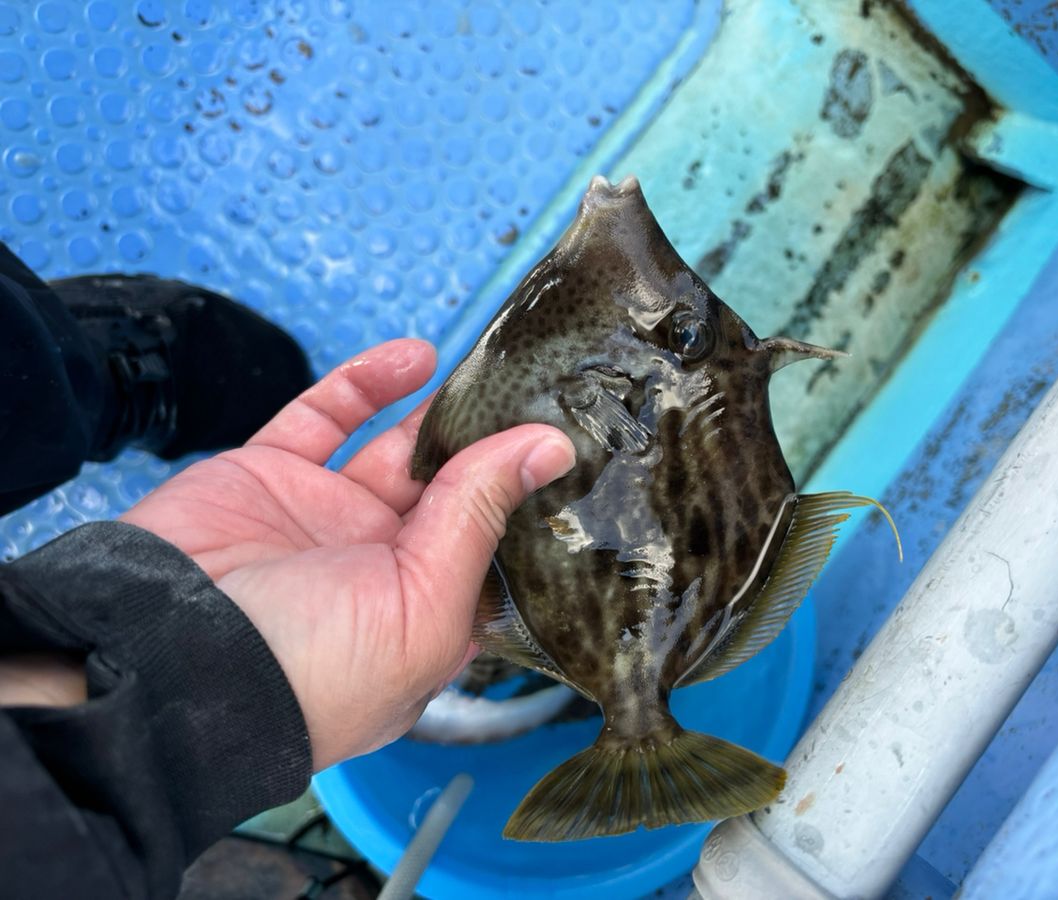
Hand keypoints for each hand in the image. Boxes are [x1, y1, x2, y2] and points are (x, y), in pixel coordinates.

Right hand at [121, 340, 573, 770]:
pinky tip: (418, 357)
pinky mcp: (271, 474)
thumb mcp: (421, 607)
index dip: (527, 501)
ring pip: (396, 448)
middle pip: (451, 491)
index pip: (491, 549)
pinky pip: (327, 416)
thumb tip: (549, 449)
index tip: (575, 446)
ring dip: (441, 411)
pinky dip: (370, 382)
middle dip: (492, 446)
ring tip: (491, 370)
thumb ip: (479, 518)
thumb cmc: (308, 672)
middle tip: (542, 393)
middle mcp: (379, 568)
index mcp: (424, 618)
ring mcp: (324, 518)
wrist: (161, 657)